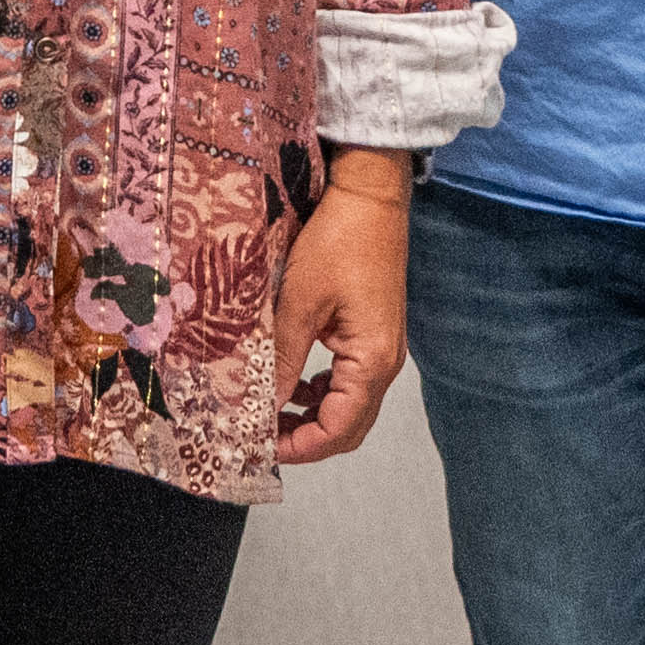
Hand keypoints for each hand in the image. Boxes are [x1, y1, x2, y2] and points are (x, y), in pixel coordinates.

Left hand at [272, 151, 414, 466]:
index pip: (338, 430)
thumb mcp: (300, 303)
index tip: (259, 447)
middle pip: (348, 427)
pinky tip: (293, 381)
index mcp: (371, 361)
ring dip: (313, 417)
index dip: (299, 448)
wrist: (370, 196)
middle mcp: (385, 363)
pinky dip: (322, 391)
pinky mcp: (373, 333)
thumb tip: (260, 408)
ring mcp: (382, 348)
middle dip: (306, 439)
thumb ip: (282, 360)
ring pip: (349, 406)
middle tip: (260, 436)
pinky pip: (350, 380)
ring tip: (269, 412)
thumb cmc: (339, 241)